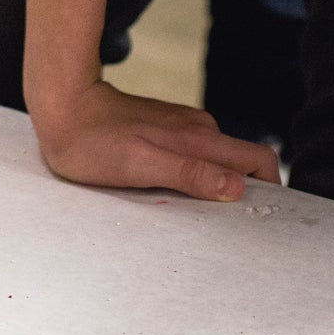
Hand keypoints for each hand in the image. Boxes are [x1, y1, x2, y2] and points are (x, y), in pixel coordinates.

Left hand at [31, 79, 280, 200]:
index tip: (266, 222)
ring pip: (220, 160)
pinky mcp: (165, 130)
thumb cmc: (93, 141)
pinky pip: (196, 156)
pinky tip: (177, 195)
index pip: (259, 160)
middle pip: (244, 162)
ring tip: (203, 219)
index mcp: (199, 139)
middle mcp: (198, 130)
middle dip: (250, 193)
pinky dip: (198, 177)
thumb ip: (189, 173)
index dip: (272, 190)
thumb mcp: (141, 165)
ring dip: (221, 187)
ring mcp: (182, 128)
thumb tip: (237, 187)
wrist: (61, 104)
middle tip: (233, 230)